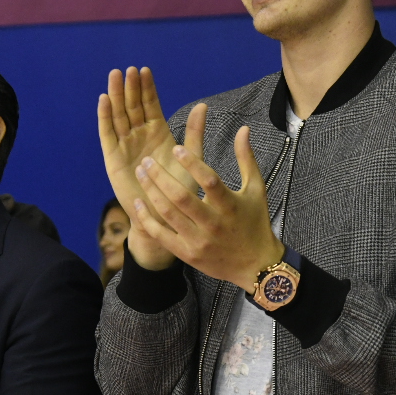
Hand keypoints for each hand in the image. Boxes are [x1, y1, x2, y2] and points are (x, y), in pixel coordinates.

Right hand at [97, 68, 199, 270]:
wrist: (164, 217)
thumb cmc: (180, 191)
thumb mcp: (190, 158)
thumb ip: (194, 132)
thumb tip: (203, 106)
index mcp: (158, 133)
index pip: (150, 105)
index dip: (147, 89)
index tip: (145, 70)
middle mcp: (140, 136)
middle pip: (132, 106)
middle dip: (130, 88)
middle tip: (129, 69)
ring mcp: (125, 146)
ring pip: (119, 115)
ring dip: (116, 96)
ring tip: (115, 76)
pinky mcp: (113, 158)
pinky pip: (108, 134)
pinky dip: (105, 117)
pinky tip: (104, 100)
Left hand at [131, 122, 283, 294]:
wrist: (255, 265)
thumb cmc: (255, 222)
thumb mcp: (256, 189)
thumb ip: (246, 158)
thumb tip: (243, 128)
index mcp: (230, 205)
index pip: (209, 181)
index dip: (192, 164)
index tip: (176, 148)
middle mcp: (213, 224)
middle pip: (182, 197)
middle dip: (161, 176)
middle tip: (147, 160)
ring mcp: (198, 241)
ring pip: (168, 214)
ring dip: (151, 191)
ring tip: (141, 173)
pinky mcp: (187, 254)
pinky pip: (161, 235)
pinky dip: (147, 218)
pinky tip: (139, 202)